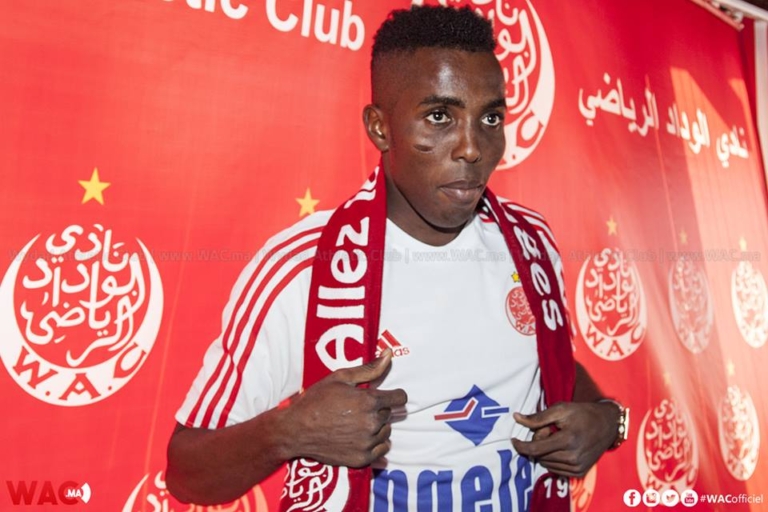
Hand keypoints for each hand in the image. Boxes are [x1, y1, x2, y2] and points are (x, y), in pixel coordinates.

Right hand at [283, 349, 407, 467]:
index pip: (400, 398)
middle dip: (378, 410)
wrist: (296, 430)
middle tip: (357, 408)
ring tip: (355, 422)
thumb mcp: (341, 378)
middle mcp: (371, 423)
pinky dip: (374, 444)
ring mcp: (367, 443)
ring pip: (386, 432)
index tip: (383, 396)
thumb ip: (369, 368)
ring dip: (377, 427)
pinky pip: (382, 450)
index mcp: (369, 401)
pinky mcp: (362, 459)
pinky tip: (358, 437)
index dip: (393, 395)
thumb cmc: (316, 400)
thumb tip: (389, 354)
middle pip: (389, 414)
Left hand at [511, 401, 619, 476]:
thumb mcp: (560, 409)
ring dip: (545, 451)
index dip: (521, 445)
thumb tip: (516, 418)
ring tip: (556, 437)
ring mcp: (577, 467)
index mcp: (568, 440)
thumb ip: (537, 417)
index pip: (535, 449)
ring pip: (546, 463)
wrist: (608, 425)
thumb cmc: (582, 413)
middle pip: (539, 455)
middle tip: (548, 429)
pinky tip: (561, 447)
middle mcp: (573, 457)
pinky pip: (555, 469)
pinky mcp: (580, 473)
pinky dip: (552, 459)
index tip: (513, 440)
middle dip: (537, 442)